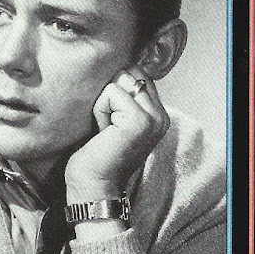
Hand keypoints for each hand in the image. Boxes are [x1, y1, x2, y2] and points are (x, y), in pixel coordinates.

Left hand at [65, 68, 169, 204]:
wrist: (93, 186)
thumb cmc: (97, 154)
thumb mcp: (116, 120)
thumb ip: (125, 97)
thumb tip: (117, 67)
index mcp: (158, 114)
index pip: (137, 73)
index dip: (115, 90)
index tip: (111, 121)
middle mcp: (161, 115)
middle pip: (130, 72)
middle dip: (110, 94)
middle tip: (107, 126)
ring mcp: (153, 118)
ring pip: (120, 80)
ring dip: (103, 103)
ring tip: (105, 129)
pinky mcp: (139, 120)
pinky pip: (111, 92)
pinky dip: (99, 110)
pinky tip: (103, 132)